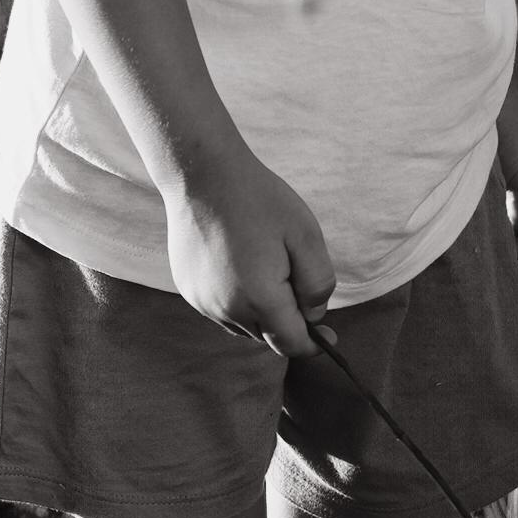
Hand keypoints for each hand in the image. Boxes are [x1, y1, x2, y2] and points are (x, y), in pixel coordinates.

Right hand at [162, 138, 337, 356]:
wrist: (203, 174)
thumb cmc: (259, 200)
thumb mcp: (305, 234)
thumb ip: (317, 282)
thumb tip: (314, 314)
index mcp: (259, 299)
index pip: (291, 344)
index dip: (314, 343)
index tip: (329, 336)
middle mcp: (226, 310)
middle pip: (267, 335)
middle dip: (287, 320)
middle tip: (296, 279)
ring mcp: (203, 301)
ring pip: (243, 325)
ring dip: (261, 311)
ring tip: (268, 266)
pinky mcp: (188, 289)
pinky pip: (220, 309)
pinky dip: (237, 300)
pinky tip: (241, 265)